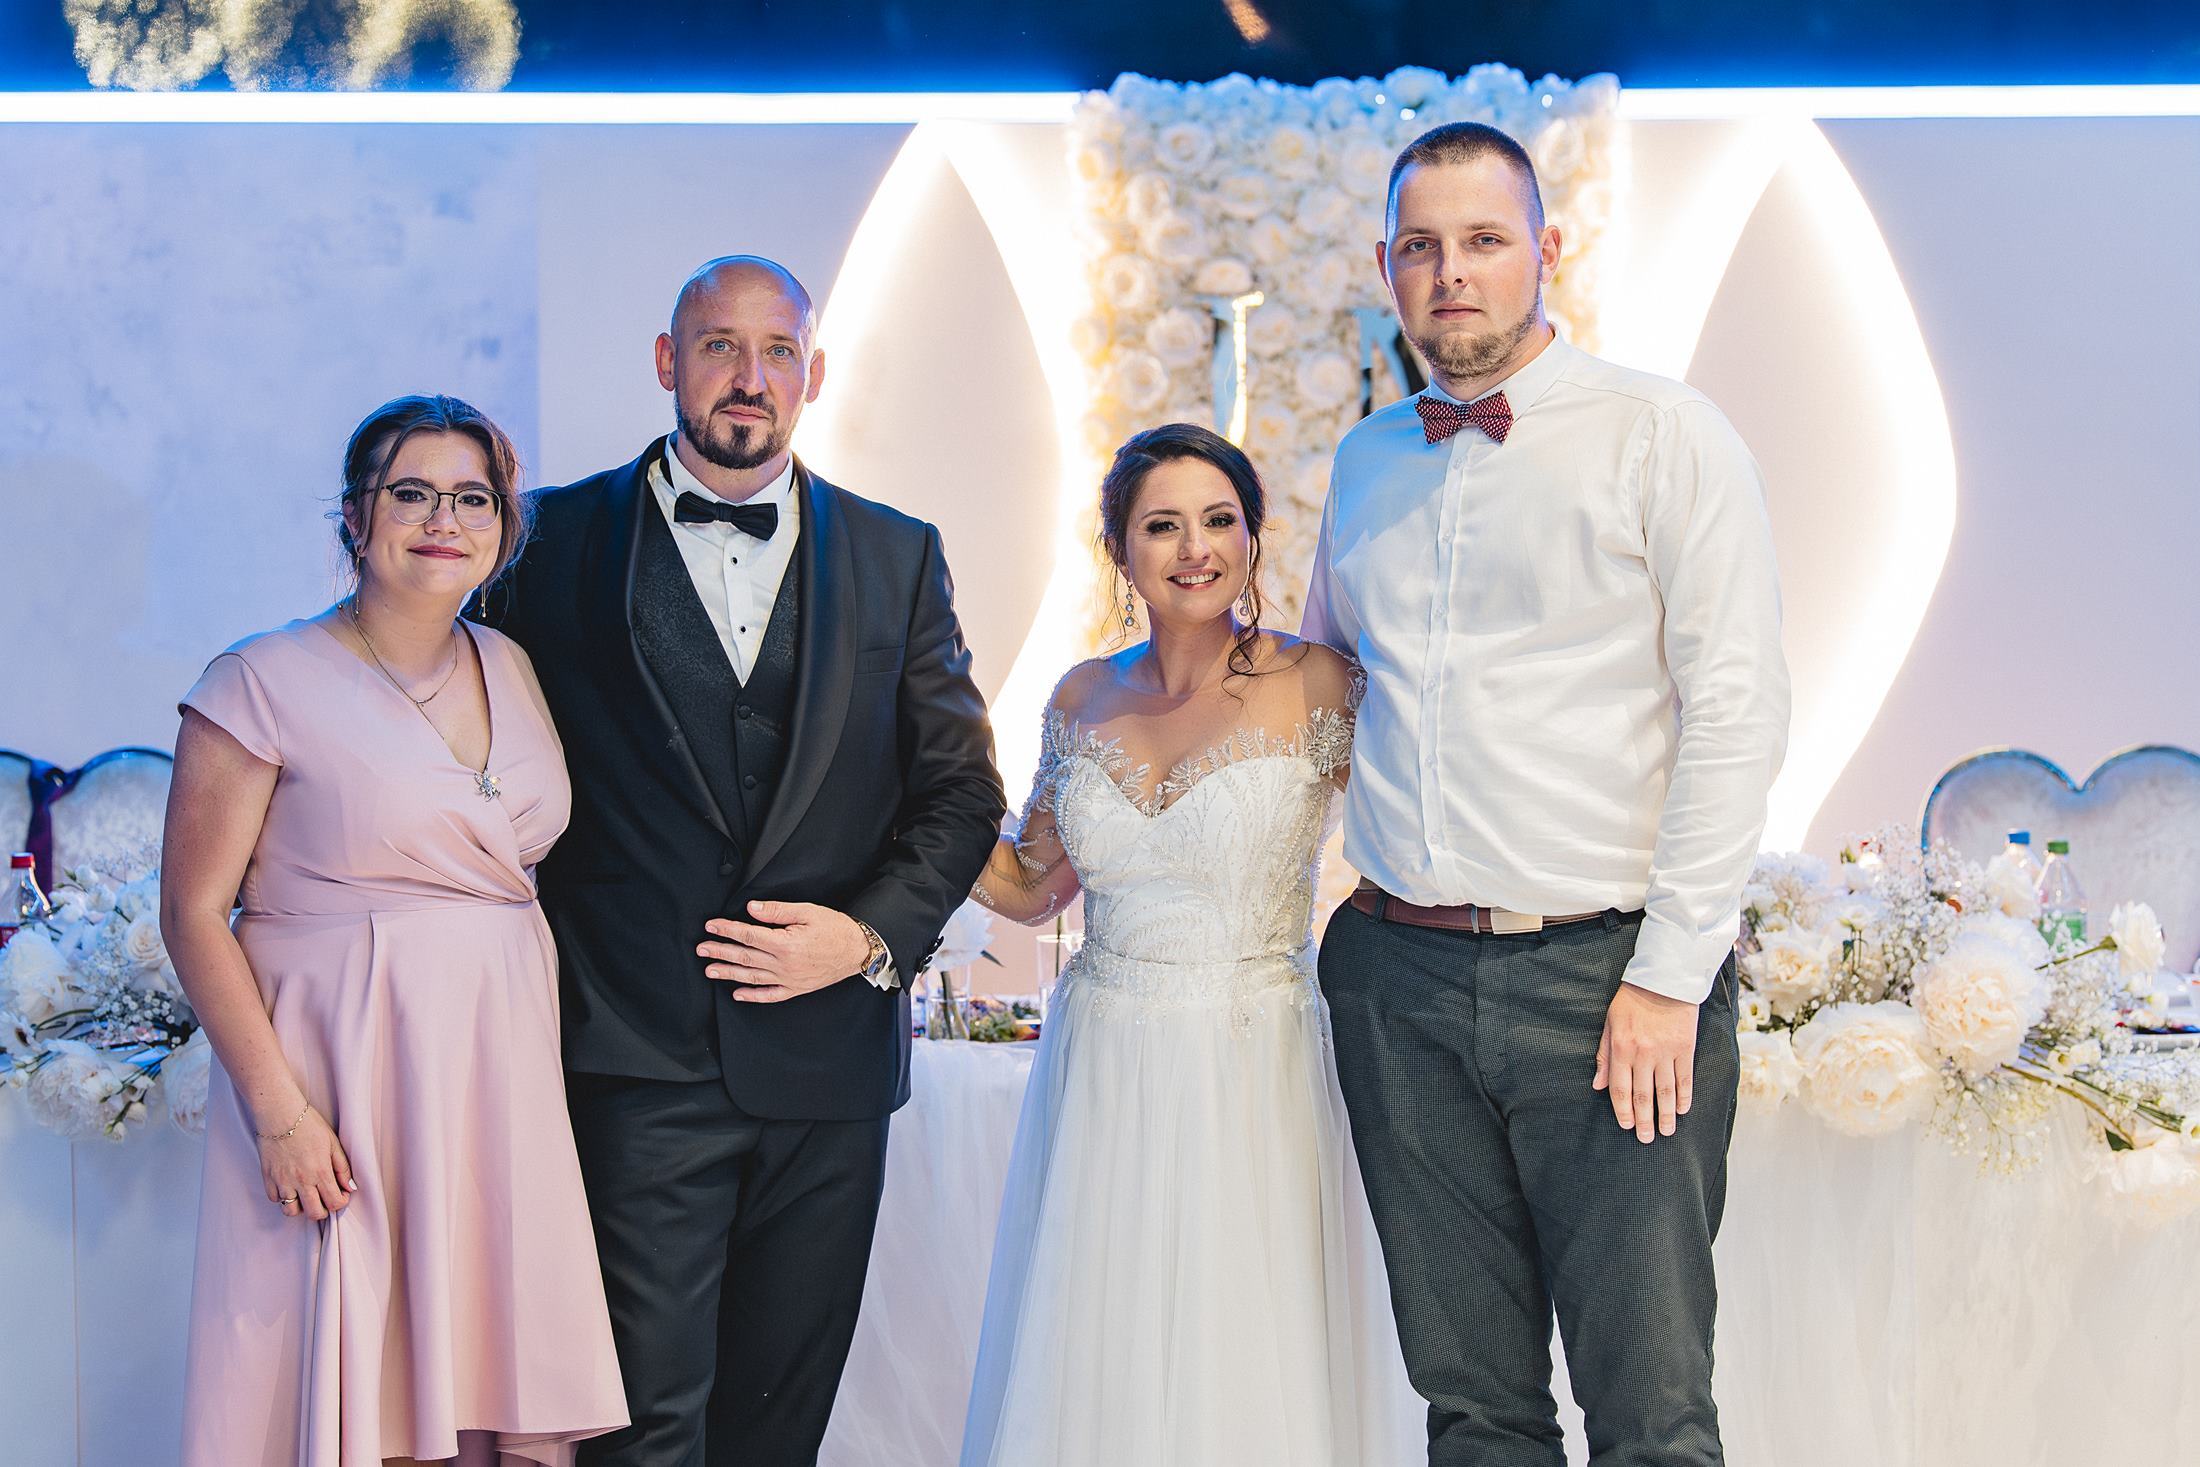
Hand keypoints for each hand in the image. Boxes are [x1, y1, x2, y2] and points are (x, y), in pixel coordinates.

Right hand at [258, 1105, 355, 1219]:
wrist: (280, 1114)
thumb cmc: (309, 1125)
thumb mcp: (333, 1142)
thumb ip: (343, 1167)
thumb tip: (351, 1187)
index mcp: (321, 1172)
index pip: (334, 1203)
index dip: (341, 1202)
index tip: (341, 1195)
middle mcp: (301, 1181)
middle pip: (314, 1213)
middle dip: (323, 1211)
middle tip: (325, 1200)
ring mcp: (283, 1181)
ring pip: (291, 1212)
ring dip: (301, 1207)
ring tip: (306, 1195)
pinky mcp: (268, 1178)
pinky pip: (274, 1200)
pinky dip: (282, 1198)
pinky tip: (290, 1186)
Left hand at [700, 901, 871, 1003]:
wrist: (858, 950)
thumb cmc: (835, 929)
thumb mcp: (807, 912)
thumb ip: (777, 911)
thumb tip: (751, 909)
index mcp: (785, 943)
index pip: (748, 935)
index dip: (727, 929)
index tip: (712, 926)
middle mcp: (784, 964)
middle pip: (744, 957)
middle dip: (720, 952)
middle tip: (702, 949)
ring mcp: (789, 979)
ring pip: (751, 977)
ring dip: (728, 973)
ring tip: (710, 970)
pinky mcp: (796, 988)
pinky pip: (770, 995)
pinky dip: (752, 996)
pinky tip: (738, 994)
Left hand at [1592, 982, 1699, 1143]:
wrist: (1664, 979)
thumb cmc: (1632, 1000)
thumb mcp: (1610, 1023)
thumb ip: (1604, 1055)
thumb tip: (1598, 1085)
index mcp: (1622, 1048)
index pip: (1620, 1088)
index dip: (1623, 1111)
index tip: (1627, 1126)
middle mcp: (1643, 1054)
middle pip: (1643, 1095)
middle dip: (1644, 1120)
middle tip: (1646, 1139)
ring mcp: (1666, 1052)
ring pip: (1665, 1092)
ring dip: (1665, 1115)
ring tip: (1665, 1132)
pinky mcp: (1685, 1049)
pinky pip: (1684, 1079)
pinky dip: (1684, 1097)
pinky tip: (1681, 1110)